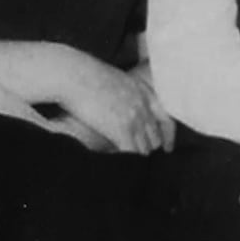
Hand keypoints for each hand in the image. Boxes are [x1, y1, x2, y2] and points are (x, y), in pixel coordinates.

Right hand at [52, 53, 174, 155]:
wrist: (73, 74)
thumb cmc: (84, 74)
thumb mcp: (114, 80)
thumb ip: (123, 93)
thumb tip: (117, 105)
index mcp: (143, 90)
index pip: (166, 118)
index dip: (166, 135)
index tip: (166, 146)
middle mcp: (143, 105)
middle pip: (155, 136)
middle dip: (147, 147)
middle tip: (139, 158)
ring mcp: (134, 118)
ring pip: (144, 147)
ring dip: (135, 156)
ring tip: (128, 165)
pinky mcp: (121, 129)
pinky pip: (131, 152)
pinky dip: (126, 161)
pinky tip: (119, 165)